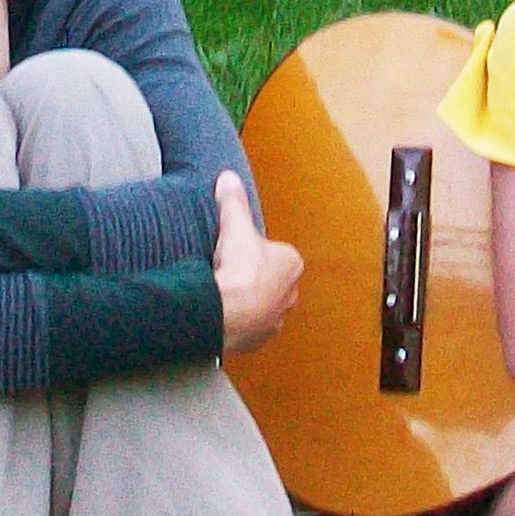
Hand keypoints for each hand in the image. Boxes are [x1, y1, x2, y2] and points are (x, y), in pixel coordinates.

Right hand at [209, 170, 301, 353]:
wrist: (229, 312)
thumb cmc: (240, 269)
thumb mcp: (235, 227)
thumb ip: (233, 202)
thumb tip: (228, 177)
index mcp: (291, 264)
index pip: (275, 254)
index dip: (254, 252)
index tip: (236, 252)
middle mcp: (290, 293)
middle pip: (271, 281)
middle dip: (254, 279)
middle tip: (229, 273)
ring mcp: (276, 318)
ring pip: (263, 306)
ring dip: (248, 302)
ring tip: (224, 294)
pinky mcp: (260, 338)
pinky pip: (251, 327)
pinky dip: (240, 322)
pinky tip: (223, 313)